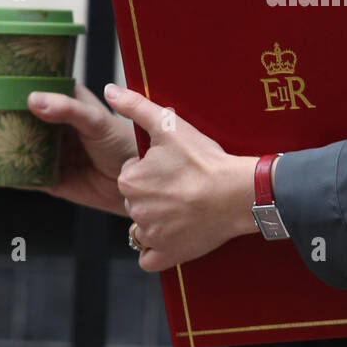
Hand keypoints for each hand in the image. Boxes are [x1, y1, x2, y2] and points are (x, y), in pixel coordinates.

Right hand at [0, 79, 135, 215]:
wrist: (136, 186)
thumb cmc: (123, 144)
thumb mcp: (96, 121)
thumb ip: (68, 109)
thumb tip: (33, 99)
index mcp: (67, 104)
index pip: (34, 87)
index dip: (8, 82)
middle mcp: (55, 127)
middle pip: (17, 116)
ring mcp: (50, 153)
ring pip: (14, 144)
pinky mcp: (49, 179)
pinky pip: (20, 175)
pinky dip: (1, 171)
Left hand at [105, 83, 257, 273]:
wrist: (236, 194)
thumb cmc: (205, 160)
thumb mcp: (170, 125)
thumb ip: (136, 106)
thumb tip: (110, 89)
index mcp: (130, 179)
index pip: (132, 174)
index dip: (152, 169)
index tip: (173, 167)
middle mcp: (134, 208)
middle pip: (137, 200)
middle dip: (153, 194)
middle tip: (182, 186)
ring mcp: (150, 234)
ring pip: (143, 226)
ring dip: (157, 220)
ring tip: (185, 208)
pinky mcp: (166, 254)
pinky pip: (149, 258)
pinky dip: (158, 250)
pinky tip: (175, 235)